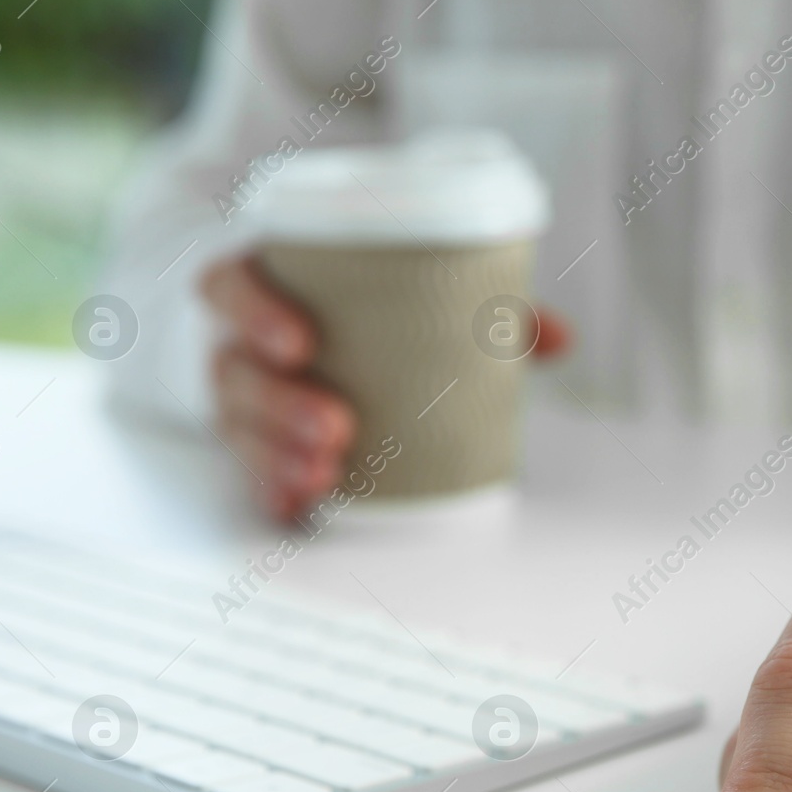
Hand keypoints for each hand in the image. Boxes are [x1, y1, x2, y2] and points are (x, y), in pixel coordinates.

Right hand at [202, 254, 570, 519]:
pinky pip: (246, 469)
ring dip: (276, 454)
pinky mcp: (249, 440)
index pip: (232, 285)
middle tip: (337, 429)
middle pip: (236, 370)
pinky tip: (293, 507)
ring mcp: (239, 394)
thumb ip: (485, 305)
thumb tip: (560, 338)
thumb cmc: (365, 306)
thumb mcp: (417, 293)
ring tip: (324, 474)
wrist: (310, 330)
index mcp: (266, 284)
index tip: (301, 342)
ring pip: (238, 425)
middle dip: (281, 405)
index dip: (255, 312)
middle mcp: (240, 340)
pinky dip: (268, 489)